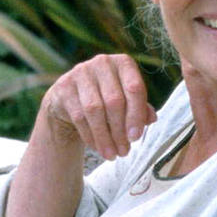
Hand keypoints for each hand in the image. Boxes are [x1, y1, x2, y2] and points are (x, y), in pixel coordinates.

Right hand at [37, 53, 155, 159]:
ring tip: (111, 155)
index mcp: (123, 63)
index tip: (136, 138)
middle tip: (124, 151)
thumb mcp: (127, 101)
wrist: (71, 99)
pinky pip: (79, 116)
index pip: (134, 88)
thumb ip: (141, 109)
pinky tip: (97, 147)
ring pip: (95, 110)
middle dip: (120, 130)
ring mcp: (80, 72)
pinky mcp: (64, 86)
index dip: (136, 115)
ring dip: (104, 137)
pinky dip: (90, 135)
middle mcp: (102, 62)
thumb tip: (151, 119)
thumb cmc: (107, 99)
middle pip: (114, 101)